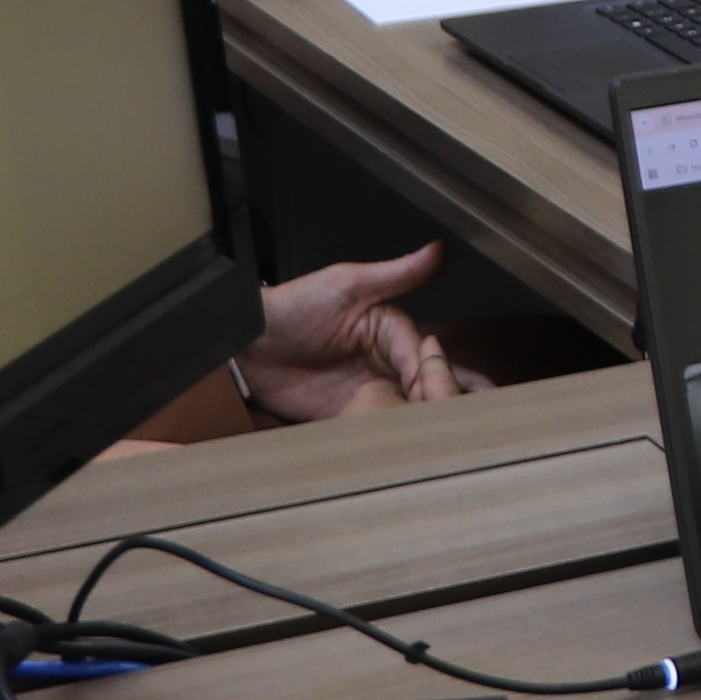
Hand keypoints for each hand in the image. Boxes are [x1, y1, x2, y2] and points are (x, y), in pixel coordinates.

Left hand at [237, 246, 465, 422]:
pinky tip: (403, 451)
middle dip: (447, 401)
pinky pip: (378, 433)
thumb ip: (398, 273)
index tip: (434, 391)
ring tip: (436, 440)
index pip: (422, 357)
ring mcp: (369, 396)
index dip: (431, 374)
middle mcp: (388, 367)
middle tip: (453, 418)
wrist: (247, 342)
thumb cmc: (295, 306)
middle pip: (429, 388)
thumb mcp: (348, 284)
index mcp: (393, 334)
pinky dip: (394, 442)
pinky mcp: (349, 420)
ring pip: (411, 414)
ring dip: (425, 425)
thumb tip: (439, 248)